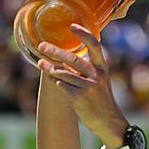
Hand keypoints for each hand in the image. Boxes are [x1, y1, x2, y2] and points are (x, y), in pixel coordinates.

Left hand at [36, 24, 124, 142]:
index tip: (72, 26)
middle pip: (73, 59)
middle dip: (55, 51)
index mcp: (102, 68)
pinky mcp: (79, 98)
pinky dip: (56, 81)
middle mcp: (96, 75)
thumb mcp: (99, 80)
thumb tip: (65, 57)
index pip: (94, 45)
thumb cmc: (101, 99)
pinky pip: (62, 86)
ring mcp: (88, 87)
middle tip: (42, 45)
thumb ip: (86, 69)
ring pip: (64, 73)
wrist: (108, 121)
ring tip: (40, 63)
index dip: (84, 34)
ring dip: (50, 68)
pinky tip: (51, 78)